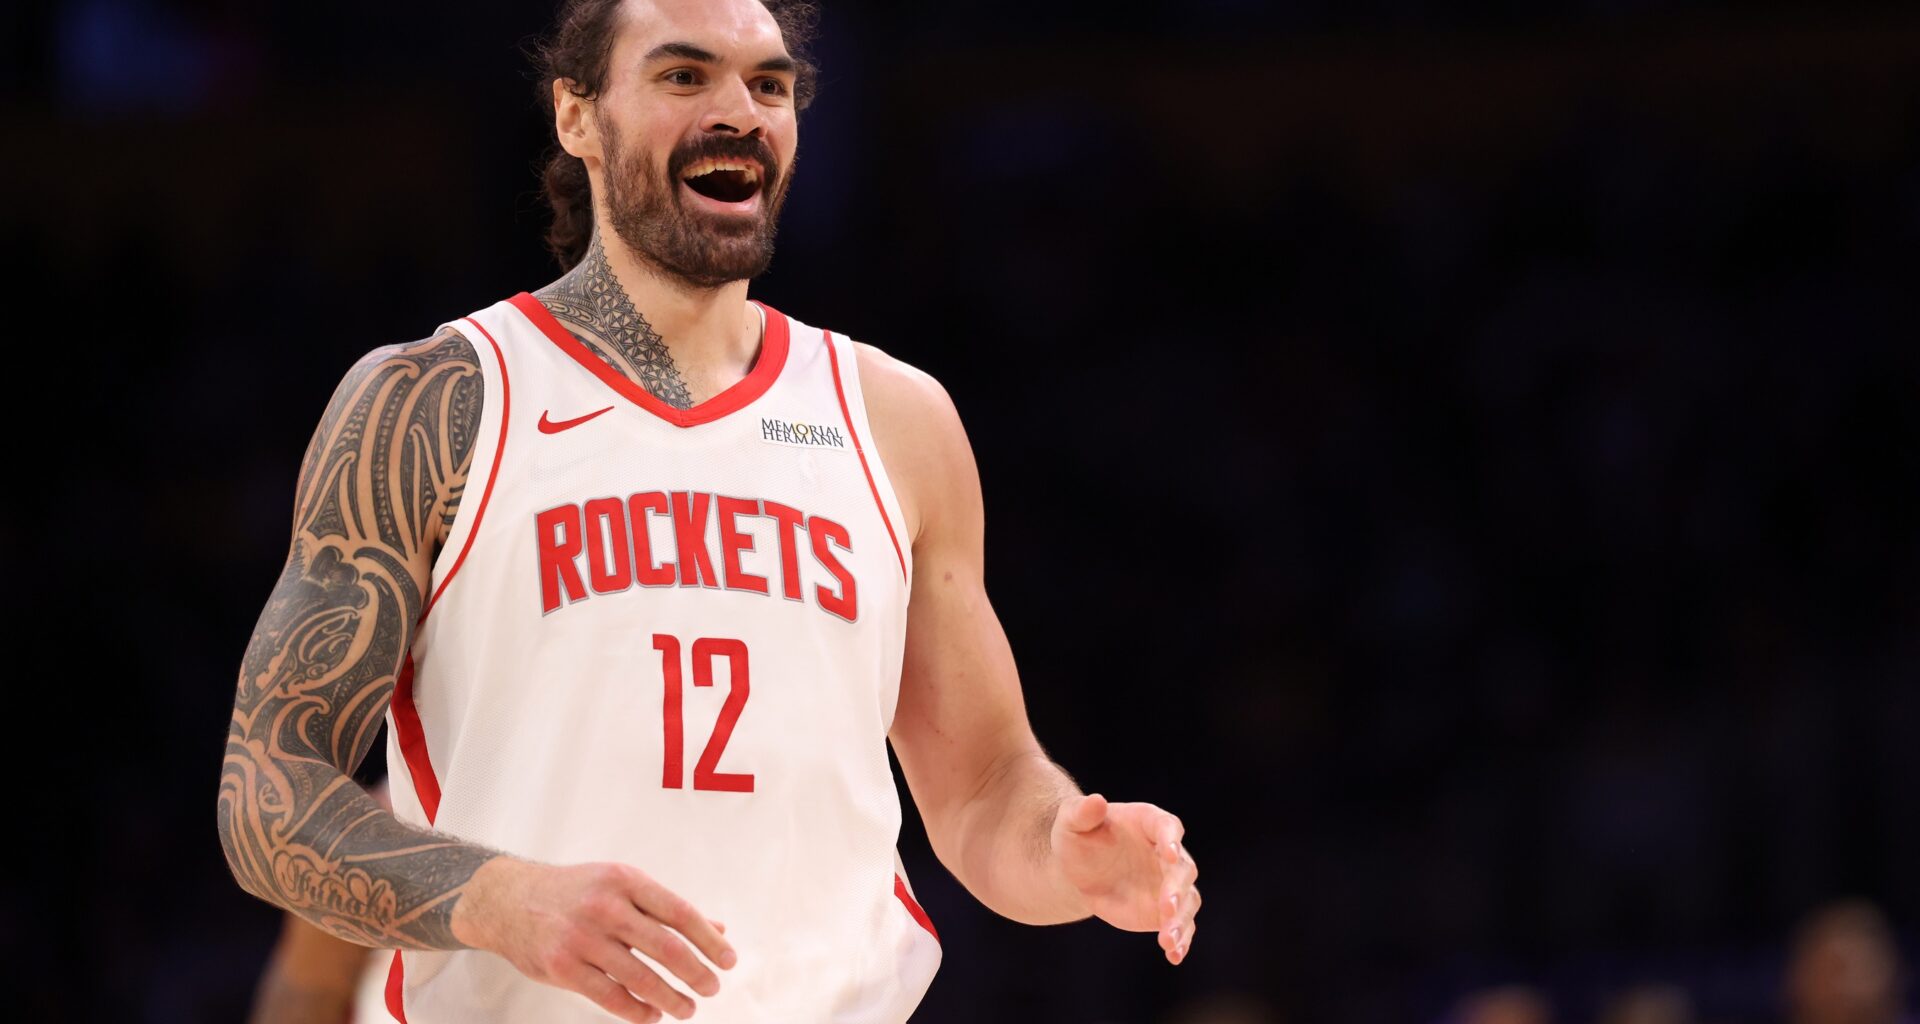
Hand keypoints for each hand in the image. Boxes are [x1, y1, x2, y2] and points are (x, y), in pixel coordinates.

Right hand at [451, 857, 735, 1022]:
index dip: (709, 940)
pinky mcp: (562, 967)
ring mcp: (581, 938)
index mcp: (625, 880)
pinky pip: (610, 997)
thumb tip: (718, 929)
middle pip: (666, 947)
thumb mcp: (620, 885)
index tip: (729, 960)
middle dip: (697, 973)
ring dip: (671, 998)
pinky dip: (638, 1010)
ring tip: (687, 1008)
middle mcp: (605, 907)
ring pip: (640, 977)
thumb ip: (666, 908)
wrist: (508, 900)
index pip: (680, 913)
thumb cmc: (576, 892)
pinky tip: (653, 1014)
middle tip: (712, 988)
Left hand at [1052, 794, 1199, 964]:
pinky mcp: (1166, 911)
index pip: (1168, 827)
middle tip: (1166, 908)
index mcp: (1150, 823)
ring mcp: (1170, 883)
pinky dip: (1181, 940)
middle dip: (1176, 889)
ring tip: (1168, 940)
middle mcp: (1168, 853)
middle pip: (1182, 868)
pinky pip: (1181, 925)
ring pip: (1187, 900)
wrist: (1079, 870)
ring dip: (1181, 920)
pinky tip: (1174, 955)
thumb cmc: (1078, 838)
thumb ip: (1082, 812)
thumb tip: (1095, 801)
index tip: (1168, 853)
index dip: (1170, 839)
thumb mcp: (1071, 822)